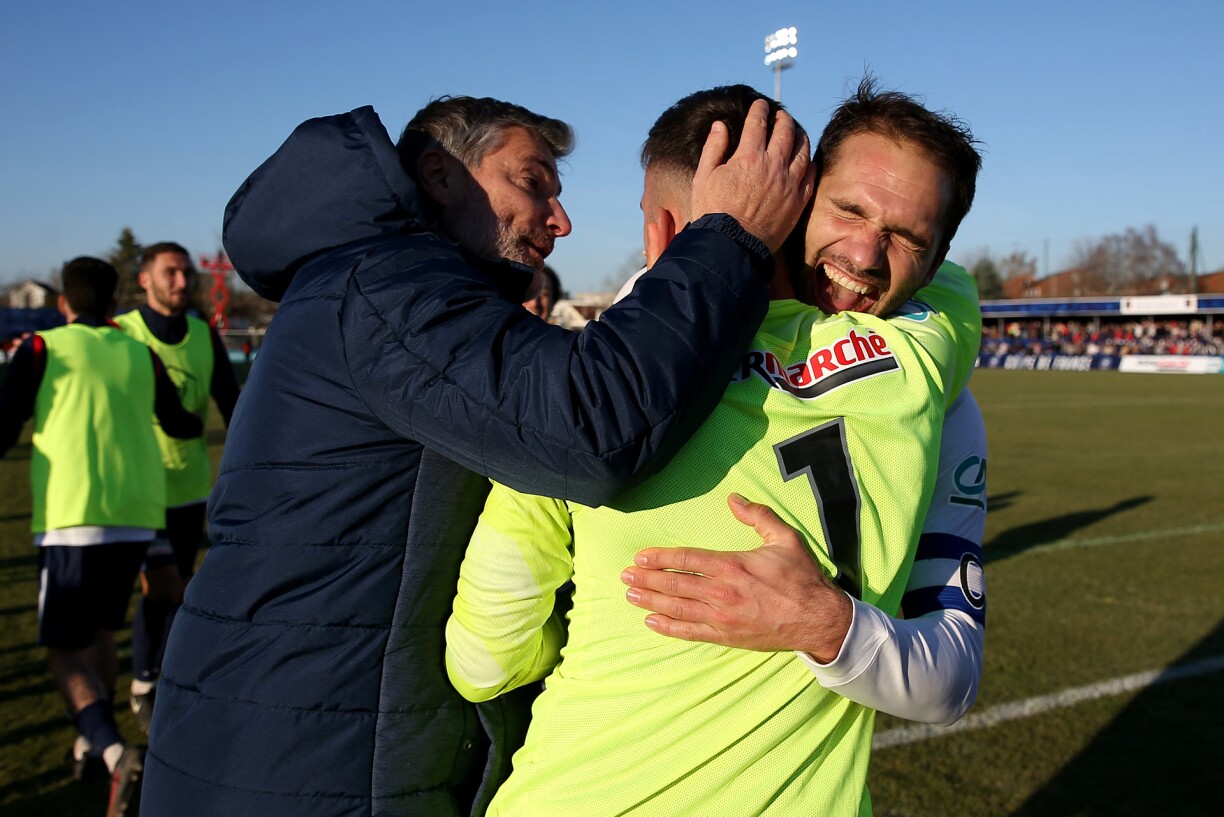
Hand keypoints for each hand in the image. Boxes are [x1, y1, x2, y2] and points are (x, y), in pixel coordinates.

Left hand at [620, 493, 851, 660]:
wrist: (818, 620)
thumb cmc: (801, 578)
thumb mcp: (784, 539)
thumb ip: (758, 516)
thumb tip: (734, 498)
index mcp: (732, 566)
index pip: (685, 559)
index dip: (660, 558)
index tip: (641, 556)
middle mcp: (721, 592)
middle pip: (674, 585)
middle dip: (647, 579)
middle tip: (625, 575)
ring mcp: (722, 616)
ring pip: (677, 608)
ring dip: (651, 600)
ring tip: (630, 594)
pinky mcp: (726, 636)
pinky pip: (691, 631)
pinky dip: (669, 627)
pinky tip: (652, 621)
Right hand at [689, 99, 815, 252]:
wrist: (731, 247)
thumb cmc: (712, 213)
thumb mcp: (703, 177)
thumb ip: (713, 148)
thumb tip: (720, 126)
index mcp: (748, 157)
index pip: (758, 123)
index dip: (759, 109)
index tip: (760, 104)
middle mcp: (773, 166)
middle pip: (785, 131)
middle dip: (783, 118)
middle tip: (780, 115)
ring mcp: (789, 183)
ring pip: (802, 149)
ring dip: (799, 135)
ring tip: (796, 131)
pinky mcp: (798, 201)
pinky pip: (810, 173)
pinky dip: (809, 161)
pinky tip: (805, 158)